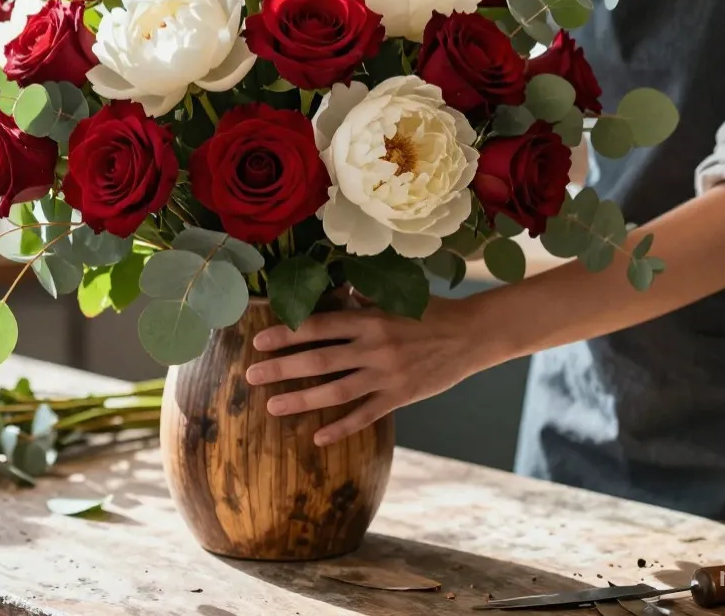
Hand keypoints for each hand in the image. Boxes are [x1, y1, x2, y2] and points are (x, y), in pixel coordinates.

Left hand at [245, 294, 508, 446]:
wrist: (472, 336)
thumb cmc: (431, 312)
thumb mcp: (396, 297)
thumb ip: (363, 296)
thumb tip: (333, 288)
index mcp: (370, 319)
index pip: (319, 327)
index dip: (287, 334)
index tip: (259, 341)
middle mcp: (374, 348)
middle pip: (319, 360)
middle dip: (282, 369)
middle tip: (251, 376)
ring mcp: (387, 376)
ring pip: (336, 391)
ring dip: (301, 400)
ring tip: (272, 407)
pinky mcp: (400, 397)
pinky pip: (365, 416)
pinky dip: (341, 427)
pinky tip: (318, 437)